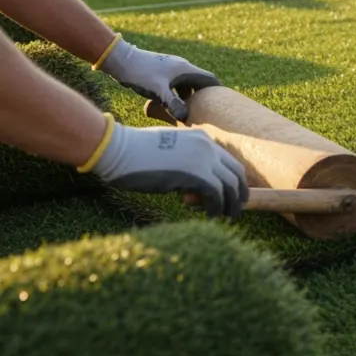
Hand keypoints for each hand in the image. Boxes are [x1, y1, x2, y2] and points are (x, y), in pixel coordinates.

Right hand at [90, 121, 248, 219]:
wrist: (116, 149)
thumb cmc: (133, 154)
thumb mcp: (168, 155)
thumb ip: (186, 166)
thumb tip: (193, 189)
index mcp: (201, 138)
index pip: (228, 161)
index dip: (233, 179)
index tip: (231, 195)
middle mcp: (207, 146)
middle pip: (236, 172)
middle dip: (239, 193)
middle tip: (236, 209)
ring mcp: (203, 159)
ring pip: (230, 185)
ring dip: (230, 204)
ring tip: (227, 217)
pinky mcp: (195, 174)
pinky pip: (217, 194)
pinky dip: (217, 208)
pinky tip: (211, 216)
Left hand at [98, 36, 220, 121]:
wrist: (119, 60)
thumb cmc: (139, 73)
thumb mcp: (157, 91)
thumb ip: (172, 103)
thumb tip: (186, 117)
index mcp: (185, 69)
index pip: (209, 79)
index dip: (218, 91)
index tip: (225, 104)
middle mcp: (181, 66)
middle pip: (199, 82)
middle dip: (204, 96)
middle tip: (209, 112)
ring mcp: (171, 68)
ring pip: (187, 84)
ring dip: (190, 96)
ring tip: (190, 111)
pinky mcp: (162, 72)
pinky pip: (177, 84)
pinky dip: (179, 94)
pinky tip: (172, 105)